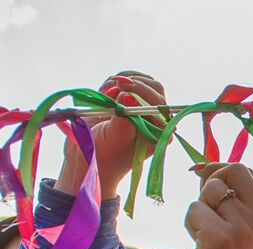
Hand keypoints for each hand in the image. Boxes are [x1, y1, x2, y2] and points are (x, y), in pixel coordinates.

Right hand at [56, 72, 166, 200]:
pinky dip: (110, 83)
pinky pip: (121, 82)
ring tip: (106, 97)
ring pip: (137, 80)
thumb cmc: (104, 155)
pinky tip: (103, 94)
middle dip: (132, 83)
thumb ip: (125, 119)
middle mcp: (153, 118)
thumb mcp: (115, 138)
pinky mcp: (123, 101)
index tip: (123, 88)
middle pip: (153, 87)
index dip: (143, 91)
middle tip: (113, 87)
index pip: (160, 102)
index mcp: (160, 130)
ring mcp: (138, 108)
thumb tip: (130, 96)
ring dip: (119, 83)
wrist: (87, 159)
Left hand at [183, 162, 252, 248]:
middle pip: (232, 170)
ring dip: (198, 210)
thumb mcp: (245, 234)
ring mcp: (241, 227)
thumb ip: (233, 204)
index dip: (222, 170)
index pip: (247, 172)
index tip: (206, 181)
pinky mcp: (219, 237)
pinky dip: (191, 226)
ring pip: (208, 191)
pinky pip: (194, 210)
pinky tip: (201, 246)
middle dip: (211, 181)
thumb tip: (204, 169)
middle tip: (206, 206)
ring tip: (205, 235)